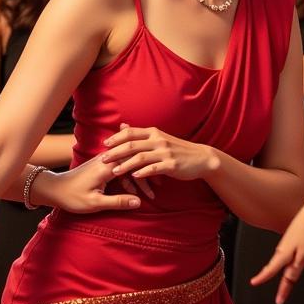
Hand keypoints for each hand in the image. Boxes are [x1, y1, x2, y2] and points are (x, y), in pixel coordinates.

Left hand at [32, 153, 148, 212]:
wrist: (54, 189)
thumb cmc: (72, 197)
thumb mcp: (95, 204)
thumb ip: (117, 201)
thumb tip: (138, 202)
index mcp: (105, 168)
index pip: (131, 164)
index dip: (146, 173)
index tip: (157, 186)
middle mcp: (105, 161)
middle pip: (131, 163)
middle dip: (146, 175)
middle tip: (159, 188)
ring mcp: (102, 163)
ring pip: (127, 166)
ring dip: (139, 178)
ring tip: (152, 192)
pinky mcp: (100, 167)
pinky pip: (120, 169)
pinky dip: (130, 178)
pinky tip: (137, 189)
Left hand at [101, 123, 216, 181]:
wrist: (201, 158)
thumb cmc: (177, 150)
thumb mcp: (159, 138)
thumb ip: (140, 134)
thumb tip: (122, 126)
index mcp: (153, 133)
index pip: (130, 133)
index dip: (116, 138)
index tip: (104, 144)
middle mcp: (158, 140)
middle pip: (132, 145)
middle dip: (115, 152)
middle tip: (102, 158)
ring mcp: (165, 152)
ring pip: (140, 157)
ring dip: (125, 164)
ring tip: (114, 170)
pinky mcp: (171, 165)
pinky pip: (154, 169)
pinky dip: (143, 172)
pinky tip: (134, 177)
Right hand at [249, 202, 303, 303]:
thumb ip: (295, 268)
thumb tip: (288, 279)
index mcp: (284, 254)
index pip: (272, 271)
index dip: (263, 279)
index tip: (253, 284)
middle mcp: (283, 250)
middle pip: (279, 270)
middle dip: (281, 286)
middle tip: (279, 299)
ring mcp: (288, 244)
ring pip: (284, 264)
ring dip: (284, 277)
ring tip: (284, 289)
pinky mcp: (293, 240)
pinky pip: (288, 257)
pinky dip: (287, 266)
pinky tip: (289, 267)